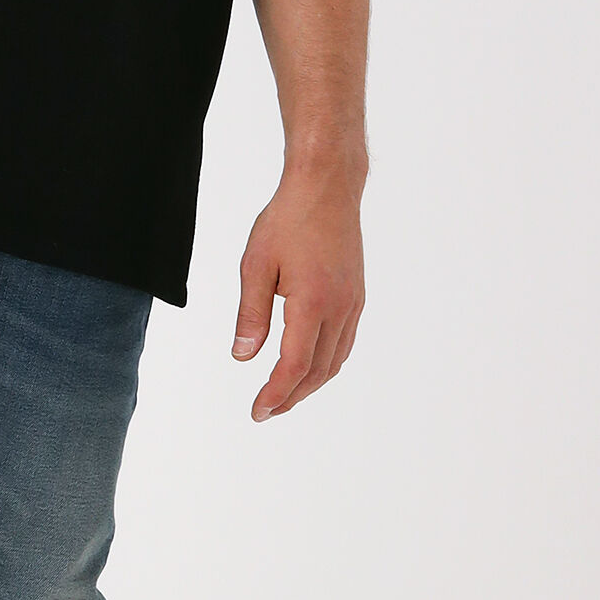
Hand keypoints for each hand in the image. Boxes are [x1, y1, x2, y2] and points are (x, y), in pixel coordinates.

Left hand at [232, 164, 365, 419]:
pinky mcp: (356, 296)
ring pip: (335, 361)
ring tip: (283, 396)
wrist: (326, 188)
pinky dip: (325, 364)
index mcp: (313, 302)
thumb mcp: (256, 265)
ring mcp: (353, 303)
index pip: (293, 365)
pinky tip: (307, 366)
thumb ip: (251, 314)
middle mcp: (340, 308)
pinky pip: (344, 343)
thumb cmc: (288, 220)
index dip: (275, 394)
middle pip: (317, 371)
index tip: (257, 412)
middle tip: (265, 411)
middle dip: (291, 397)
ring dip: (309, 384)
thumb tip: (243, 356)